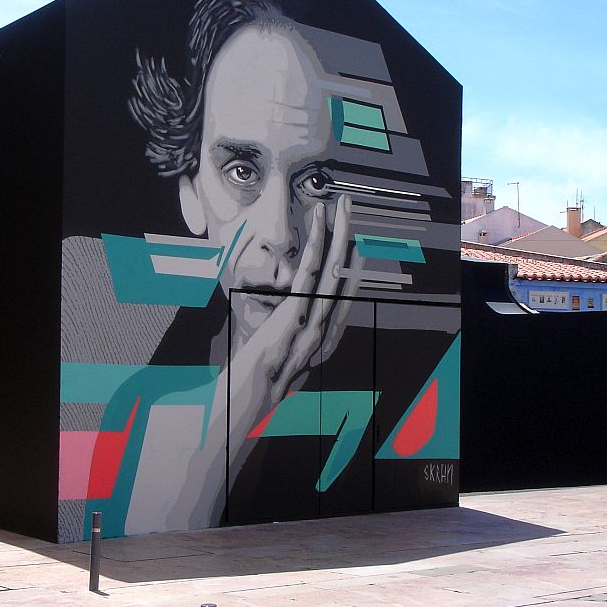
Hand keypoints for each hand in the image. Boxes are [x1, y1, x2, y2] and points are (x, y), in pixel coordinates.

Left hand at [227, 194, 360, 430]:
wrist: (251, 401)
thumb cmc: (261, 384)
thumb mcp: (283, 364)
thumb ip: (291, 348)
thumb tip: (287, 333)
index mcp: (324, 341)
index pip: (344, 297)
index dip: (352, 268)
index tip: (355, 246)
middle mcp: (327, 329)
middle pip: (344, 275)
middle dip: (349, 239)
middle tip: (351, 208)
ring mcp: (314, 321)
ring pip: (332, 269)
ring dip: (338, 234)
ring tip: (342, 206)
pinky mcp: (295, 314)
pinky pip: (309, 275)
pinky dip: (316, 250)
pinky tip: (318, 228)